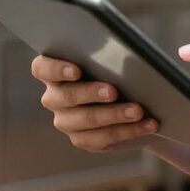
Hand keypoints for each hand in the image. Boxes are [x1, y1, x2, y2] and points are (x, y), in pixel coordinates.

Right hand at [31, 55, 158, 151]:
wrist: (134, 97)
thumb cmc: (118, 66)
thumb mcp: (113, 56)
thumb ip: (111, 51)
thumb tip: (125, 54)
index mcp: (54, 71)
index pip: (42, 68)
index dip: (56, 69)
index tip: (77, 70)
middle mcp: (55, 97)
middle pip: (66, 96)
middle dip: (91, 93)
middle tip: (113, 91)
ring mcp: (67, 121)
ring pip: (86, 120)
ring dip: (114, 115)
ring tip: (138, 110)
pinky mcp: (84, 139)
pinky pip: (102, 139)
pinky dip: (128, 131)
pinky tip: (147, 124)